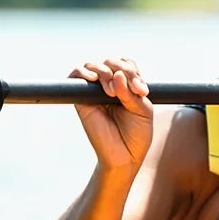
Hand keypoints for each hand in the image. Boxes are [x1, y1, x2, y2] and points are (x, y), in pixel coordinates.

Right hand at [71, 57, 153, 171]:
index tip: (142, 92)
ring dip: (105, 72)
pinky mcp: (81, 100)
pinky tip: (94, 80)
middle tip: (130, 91)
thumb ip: (131, 93)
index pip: (126, 64)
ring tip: (112, 92)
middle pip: (111, 62)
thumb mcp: (143, 111)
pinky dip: (82, 72)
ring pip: (94, 66)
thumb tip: (116, 75)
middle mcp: (110, 85)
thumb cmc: (136, 135)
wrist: (124, 157)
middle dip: (121, 71)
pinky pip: (75, 77)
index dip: (133, 72)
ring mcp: (94, 92)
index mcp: (127, 85)